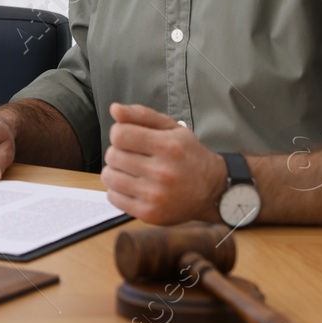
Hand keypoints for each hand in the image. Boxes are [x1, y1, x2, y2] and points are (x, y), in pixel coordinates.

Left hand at [101, 103, 226, 224]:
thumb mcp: (172, 128)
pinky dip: (118, 190)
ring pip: (109, 176)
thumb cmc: (189, 155)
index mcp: (168, 147)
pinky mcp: (149, 213)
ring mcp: (155, 195)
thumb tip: (114, 109)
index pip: (119, 134)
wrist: (212, 191)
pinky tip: (133, 186)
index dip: (120, 133)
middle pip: (112, 155)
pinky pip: (113, 197)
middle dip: (119, 152)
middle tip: (134, 156)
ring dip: (116, 171)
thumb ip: (142, 115)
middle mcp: (162, 172)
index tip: (129, 138)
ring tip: (132, 171)